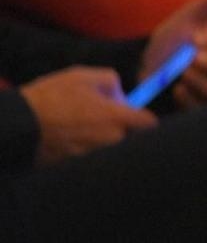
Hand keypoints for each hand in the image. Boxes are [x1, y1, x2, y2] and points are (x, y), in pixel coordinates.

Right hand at [20, 67, 155, 165]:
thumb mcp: (83, 76)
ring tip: (84, 130)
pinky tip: (74, 140)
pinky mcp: (81, 166)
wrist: (20, 124)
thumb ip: (111, 82)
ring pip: (112, 149)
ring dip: (105, 141)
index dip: (144, 118)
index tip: (135, 115)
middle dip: (124, 130)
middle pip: (132, 138)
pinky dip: (89, 151)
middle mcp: (111, 140)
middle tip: (103, 122)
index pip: (149, 124)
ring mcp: (96, 156)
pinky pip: (94, 158)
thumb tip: (121, 96)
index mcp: (116, 118)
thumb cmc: (51, 97)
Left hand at [144, 0, 206, 108]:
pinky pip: (203, 109)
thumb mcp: (191, 16)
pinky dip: (190, 99)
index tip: (194, 38)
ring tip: (182, 73)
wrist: (148, 64)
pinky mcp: (202, 110)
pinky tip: (177, 89)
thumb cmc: (174, 39)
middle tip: (190, 58)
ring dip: (202, 82)